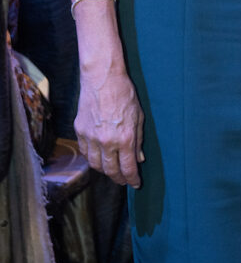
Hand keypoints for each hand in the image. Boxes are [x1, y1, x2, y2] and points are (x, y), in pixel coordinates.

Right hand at [75, 69, 144, 186]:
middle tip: (123, 179)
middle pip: (111, 171)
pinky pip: (85, 152)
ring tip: (111, 169)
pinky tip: (98, 156)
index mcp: (124, 138)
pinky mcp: (80, 131)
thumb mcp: (138, 116)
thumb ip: (138, 140)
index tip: (135, 184)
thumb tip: (139, 158)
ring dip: (104, 170)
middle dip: (119, 178)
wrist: (102, 78)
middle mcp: (107, 142)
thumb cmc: (124, 94)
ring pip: (96, 165)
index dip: (132, 179)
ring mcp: (91, 138)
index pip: (127, 168)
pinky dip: (92, 158)